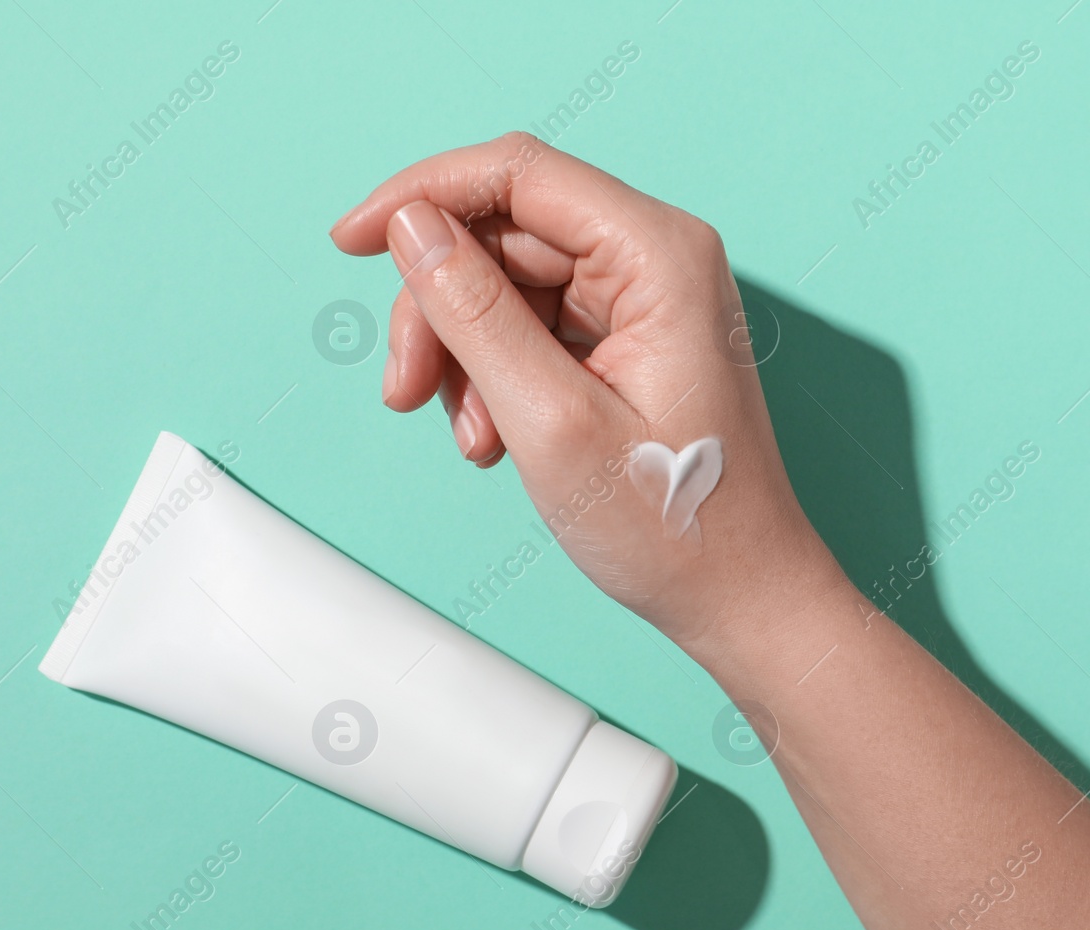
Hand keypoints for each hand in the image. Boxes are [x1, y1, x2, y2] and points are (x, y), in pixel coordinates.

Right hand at [330, 132, 843, 647]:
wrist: (738, 596)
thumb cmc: (673, 523)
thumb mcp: (551, 422)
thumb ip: (475, 315)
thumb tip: (412, 229)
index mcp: (659, 255)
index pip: (518, 174)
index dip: (422, 194)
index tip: (351, 240)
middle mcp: (658, 259)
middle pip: (505, 234)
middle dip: (440, 307)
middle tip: (405, 389)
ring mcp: (645, 299)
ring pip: (509, 284)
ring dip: (463, 353)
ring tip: (468, 436)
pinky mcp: (630, 339)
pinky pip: (534, 326)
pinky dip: (495, 375)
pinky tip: (494, 437)